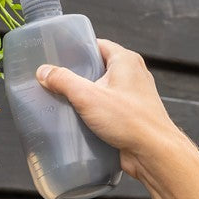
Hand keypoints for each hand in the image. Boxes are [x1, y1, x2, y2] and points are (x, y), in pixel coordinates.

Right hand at [35, 38, 176, 178]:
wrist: (154, 154)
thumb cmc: (131, 121)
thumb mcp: (88, 96)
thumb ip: (63, 80)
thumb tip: (44, 71)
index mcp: (125, 60)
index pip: (96, 45)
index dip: (77, 49)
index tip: (58, 55)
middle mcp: (132, 74)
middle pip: (97, 67)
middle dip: (76, 75)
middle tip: (55, 80)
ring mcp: (132, 95)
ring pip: (101, 89)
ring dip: (84, 95)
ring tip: (62, 100)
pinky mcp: (130, 114)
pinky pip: (107, 107)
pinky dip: (93, 111)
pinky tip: (76, 119)